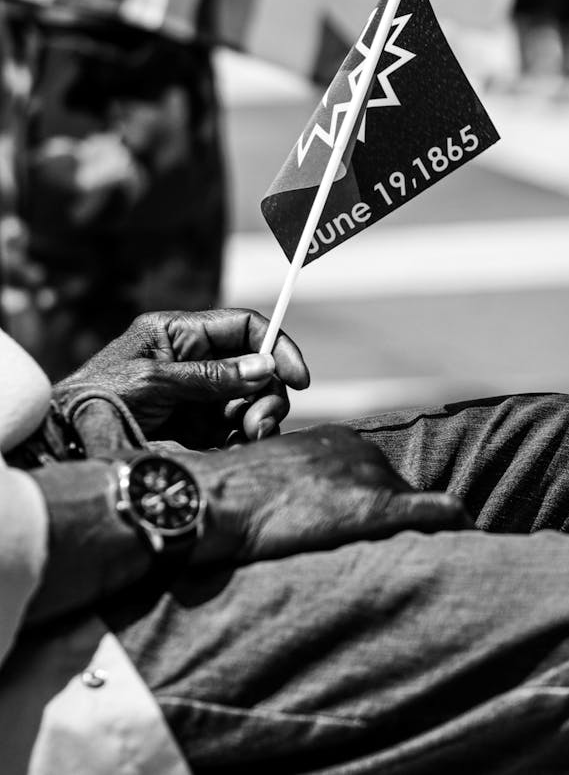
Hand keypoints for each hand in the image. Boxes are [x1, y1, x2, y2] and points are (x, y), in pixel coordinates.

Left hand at [55, 309, 309, 447]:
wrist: (62, 440)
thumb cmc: (97, 398)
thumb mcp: (154, 382)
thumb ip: (210, 376)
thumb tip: (264, 367)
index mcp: (180, 332)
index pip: (242, 326)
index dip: (275, 345)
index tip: (298, 376)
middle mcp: (193, 360)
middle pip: (253, 367)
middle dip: (266, 393)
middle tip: (257, 424)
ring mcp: (194, 394)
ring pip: (248, 400)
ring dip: (256, 419)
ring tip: (245, 438)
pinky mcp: (192, 426)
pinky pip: (232, 429)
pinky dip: (240, 440)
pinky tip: (233, 449)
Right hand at [191, 424, 472, 564]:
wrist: (216, 500)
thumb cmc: (229, 500)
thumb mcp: (272, 481)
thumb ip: (301, 489)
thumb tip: (308, 512)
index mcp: (334, 441)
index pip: (373, 477)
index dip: (375, 509)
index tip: (373, 535)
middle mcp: (359, 450)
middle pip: (396, 490)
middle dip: (397, 522)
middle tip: (393, 555)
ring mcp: (368, 476)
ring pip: (411, 506)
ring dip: (416, 530)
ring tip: (424, 559)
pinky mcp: (374, 507)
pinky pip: (432, 511)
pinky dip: (452, 523)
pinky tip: (469, 535)